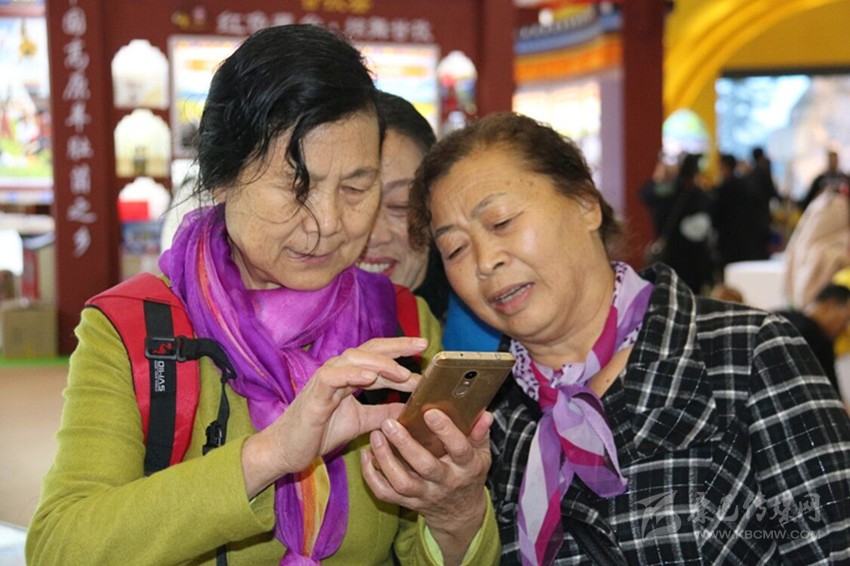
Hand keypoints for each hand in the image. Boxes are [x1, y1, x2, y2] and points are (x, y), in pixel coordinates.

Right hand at [241, 336, 425, 497]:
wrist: (287, 450)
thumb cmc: (320, 432)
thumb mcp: (361, 422)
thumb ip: (383, 413)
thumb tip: (410, 410)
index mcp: (349, 375)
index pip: (378, 355)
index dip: (401, 351)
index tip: (425, 350)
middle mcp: (338, 371)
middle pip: (370, 350)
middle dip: (397, 347)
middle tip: (422, 346)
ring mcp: (325, 379)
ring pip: (354, 359)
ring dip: (380, 364)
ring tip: (402, 373)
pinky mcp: (314, 394)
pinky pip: (333, 377)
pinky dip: (351, 374)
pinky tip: (369, 378)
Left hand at [361, 409, 492, 564]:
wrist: (459, 513)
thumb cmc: (468, 474)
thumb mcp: (481, 454)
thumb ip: (480, 433)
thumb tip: (485, 414)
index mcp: (466, 467)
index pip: (459, 449)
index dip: (446, 431)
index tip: (431, 412)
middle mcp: (445, 482)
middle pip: (425, 466)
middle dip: (406, 444)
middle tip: (390, 422)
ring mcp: (425, 494)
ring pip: (402, 482)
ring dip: (385, 459)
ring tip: (376, 435)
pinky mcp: (407, 502)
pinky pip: (385, 493)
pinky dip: (371, 476)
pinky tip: (366, 455)